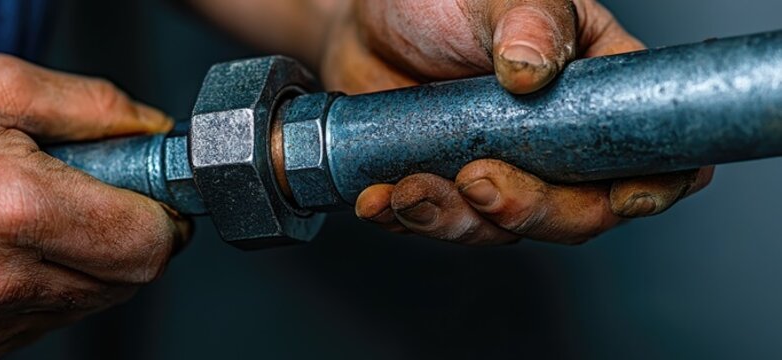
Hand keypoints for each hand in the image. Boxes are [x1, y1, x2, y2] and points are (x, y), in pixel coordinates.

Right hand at [0, 54, 186, 357]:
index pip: (146, 242)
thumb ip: (93, 109)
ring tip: (34, 215)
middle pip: (128, 279)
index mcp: (14, 207)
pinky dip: (46, 286)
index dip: (163, 212)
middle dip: (128, 234)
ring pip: (88, 303)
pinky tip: (5, 248)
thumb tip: (152, 133)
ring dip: (86, 261)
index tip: (150, 189)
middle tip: (91, 192)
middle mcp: (1, 280)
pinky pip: (44, 322)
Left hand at [320, 0, 713, 243]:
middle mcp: (557, 143)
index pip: (653, 151)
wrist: (369, 22)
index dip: (654, 183)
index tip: (623, 198)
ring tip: (412, 188)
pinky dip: (407, 220)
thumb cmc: (443, 0)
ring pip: (502, 229)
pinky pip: (439, 224)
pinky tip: (379, 199)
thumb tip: (533, 68)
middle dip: (532, 212)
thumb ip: (527, 20)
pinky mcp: (448, 189)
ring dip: (459, 222)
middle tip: (479, 180)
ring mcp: (503, 171)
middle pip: (578, 212)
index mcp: (595, 92)